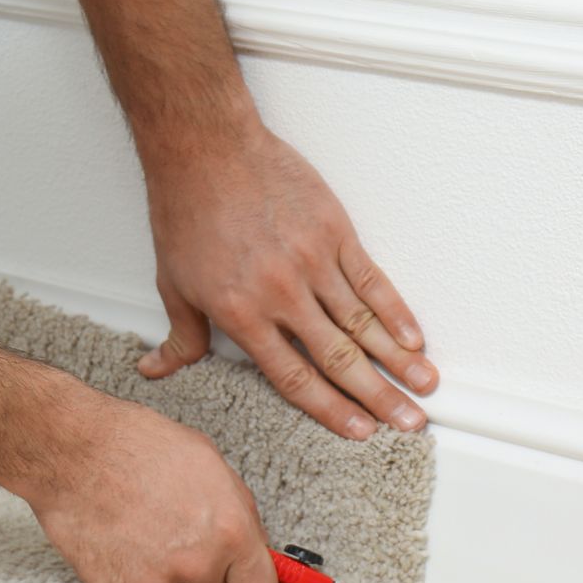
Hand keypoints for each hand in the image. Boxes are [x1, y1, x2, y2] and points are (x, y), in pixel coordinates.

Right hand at [24, 395, 278, 582]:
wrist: (71, 451)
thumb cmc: (137, 445)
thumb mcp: (208, 462)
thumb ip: (238, 512)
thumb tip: (252, 544)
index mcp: (229, 532)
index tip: (240, 579)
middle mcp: (196, 565)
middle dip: (202, 571)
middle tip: (176, 532)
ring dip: (162, 570)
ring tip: (139, 526)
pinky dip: (128, 571)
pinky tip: (117, 536)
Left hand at [138, 128, 436, 439]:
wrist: (206, 150)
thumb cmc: (186, 213)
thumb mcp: (172, 284)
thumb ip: (180, 336)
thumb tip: (158, 368)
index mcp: (242, 315)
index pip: (294, 377)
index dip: (330, 410)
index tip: (358, 432)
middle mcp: (281, 295)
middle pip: (339, 359)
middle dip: (377, 397)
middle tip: (408, 424)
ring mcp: (311, 261)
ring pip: (363, 323)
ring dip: (398, 360)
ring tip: (425, 387)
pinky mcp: (333, 230)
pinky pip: (370, 279)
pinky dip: (395, 311)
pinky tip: (413, 337)